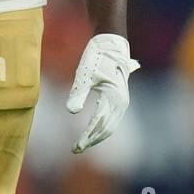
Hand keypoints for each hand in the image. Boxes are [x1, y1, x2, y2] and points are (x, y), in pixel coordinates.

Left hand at [66, 34, 139, 152]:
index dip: (86, 137)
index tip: (75, 147)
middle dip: (91, 140)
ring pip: (110, 126)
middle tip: (75, 149)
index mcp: (113, 98)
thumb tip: (71, 112)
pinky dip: (102, 128)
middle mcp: (121, 103)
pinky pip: (112, 119)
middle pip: (106, 129)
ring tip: (82, 144)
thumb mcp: (85, 74)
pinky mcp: (120, 99)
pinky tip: (91, 132)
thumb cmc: (97, 58)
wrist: (111, 44)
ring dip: (97, 136)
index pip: (98, 124)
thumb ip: (78, 93)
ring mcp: (122, 102)